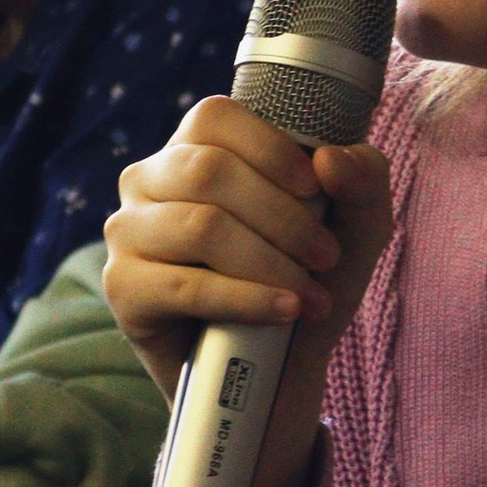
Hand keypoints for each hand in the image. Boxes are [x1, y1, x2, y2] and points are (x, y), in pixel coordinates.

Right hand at [104, 101, 392, 486]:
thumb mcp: (355, 228)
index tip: (317, 190)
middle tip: (326, 257)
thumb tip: (331, 158)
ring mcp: (128, 233)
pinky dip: (245, 298)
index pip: (215, 117)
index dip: (271, 148)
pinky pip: (185, 285)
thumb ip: (362, 181)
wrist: (273, 370)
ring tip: (311, 294)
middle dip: (283, 216)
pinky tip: (283, 311)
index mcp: (194, 148)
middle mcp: (148, 180)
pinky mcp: (124, 288)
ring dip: (270, 261)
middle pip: (209, 171)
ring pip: (200, 226)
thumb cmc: (305, 278)